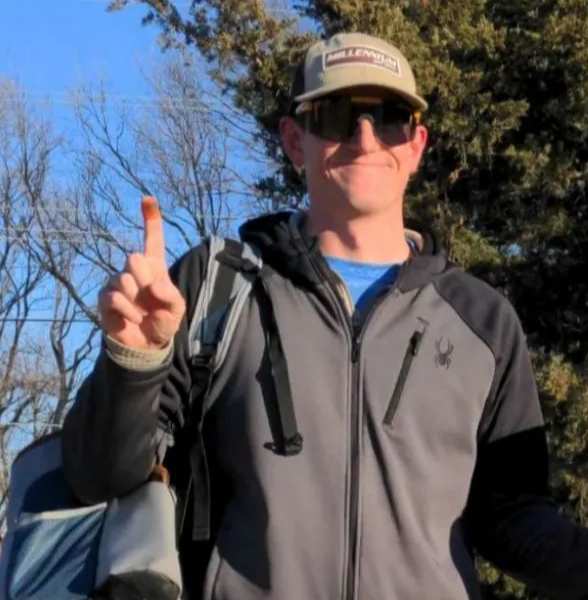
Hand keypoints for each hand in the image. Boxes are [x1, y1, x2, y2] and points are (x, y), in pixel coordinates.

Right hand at [98, 197, 185, 348]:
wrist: (146, 345)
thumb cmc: (163, 321)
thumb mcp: (176, 309)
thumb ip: (171, 296)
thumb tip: (155, 285)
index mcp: (155, 267)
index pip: (153, 240)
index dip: (151, 220)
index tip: (148, 199)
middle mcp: (134, 271)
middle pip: (134, 257)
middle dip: (144, 278)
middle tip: (150, 296)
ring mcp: (118, 283)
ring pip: (124, 279)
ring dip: (137, 298)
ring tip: (142, 311)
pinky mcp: (106, 298)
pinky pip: (115, 297)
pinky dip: (128, 310)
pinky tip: (133, 318)